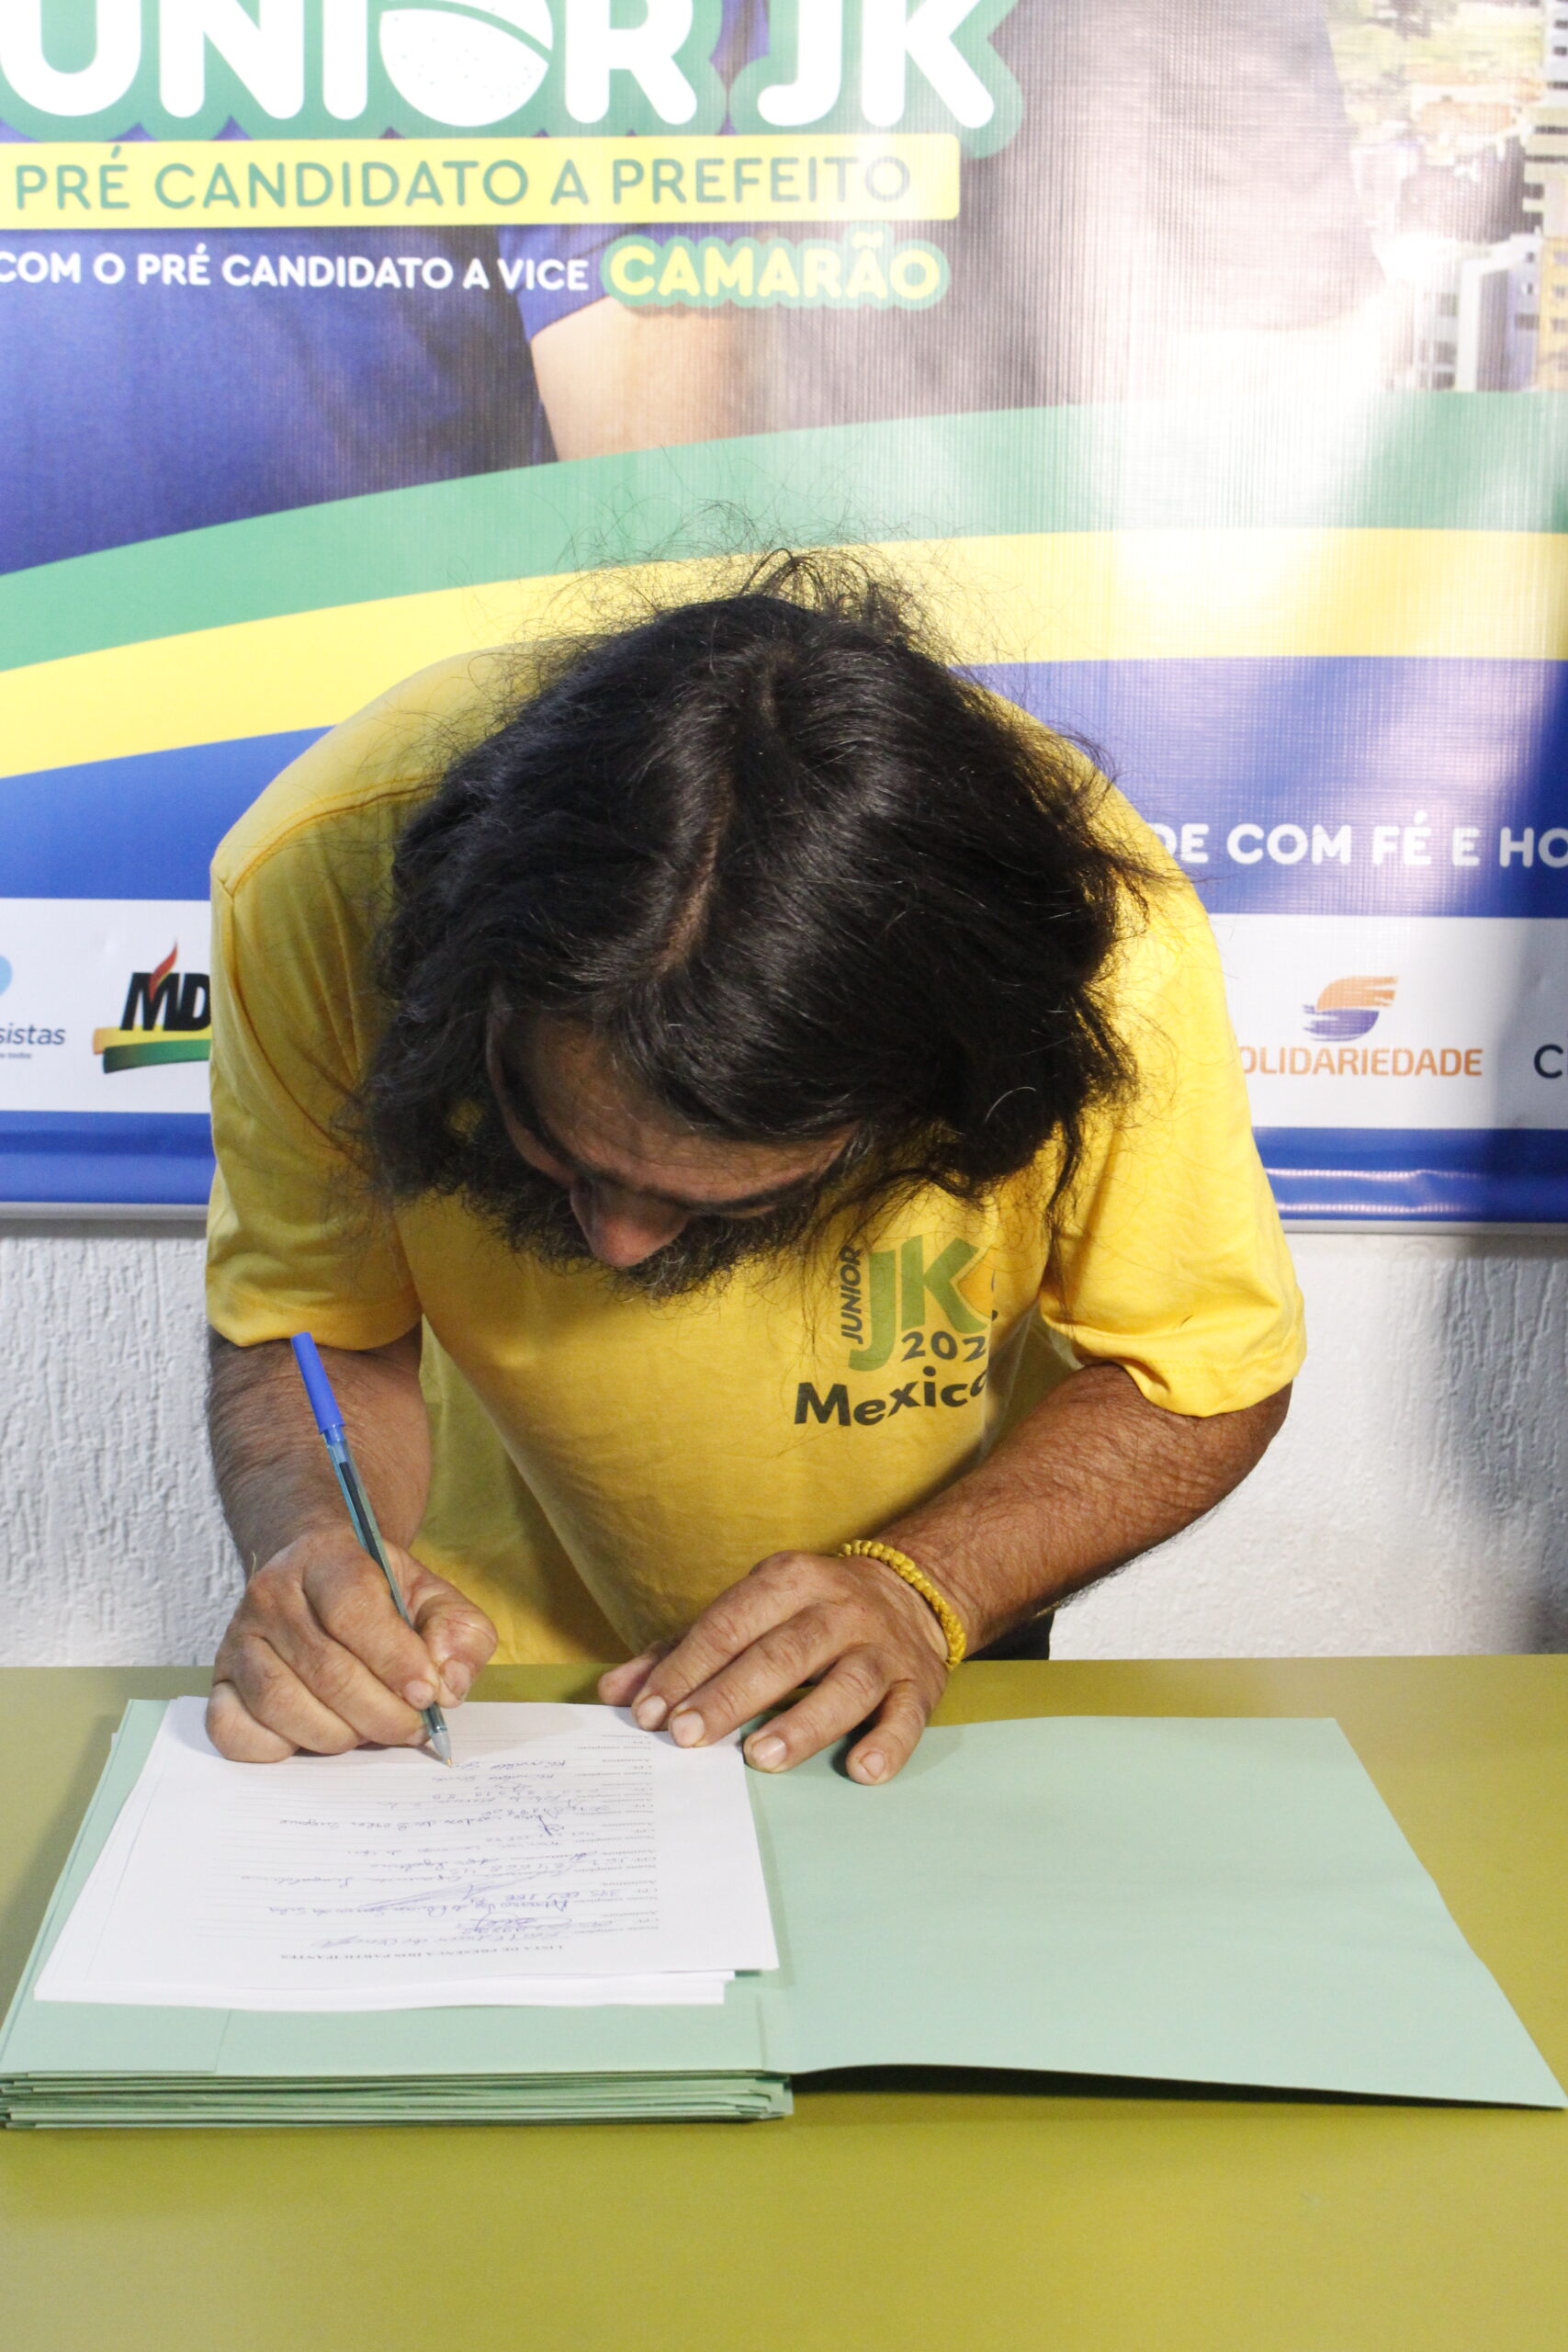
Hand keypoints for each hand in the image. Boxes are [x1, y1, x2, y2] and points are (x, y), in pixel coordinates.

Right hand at [207, 1527, 497, 1761]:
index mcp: (326, 1556)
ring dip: (337, 1733)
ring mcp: (239, 1639)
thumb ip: (459, 1634)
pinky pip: (233, 1731)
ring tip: (371, 1730)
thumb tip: (448, 1685)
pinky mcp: (221, 1682)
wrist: (319, 1577)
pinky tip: (317, 1737)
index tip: (428, 1693)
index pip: (352, 1607)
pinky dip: (279, 1749)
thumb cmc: (381, 1594)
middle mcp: (271, 1594)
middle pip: (322, 1667)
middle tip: (412, 1726)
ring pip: (279, 1703)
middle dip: (380, 1711)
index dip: (394, 1658)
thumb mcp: (433, 1596)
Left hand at [597, 1550, 951, 1785]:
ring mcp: (881, 1648)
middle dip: (731, 1696)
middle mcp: (838, 1609)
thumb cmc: (805, 1613)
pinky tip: (862, 1770)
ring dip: (804, 1721)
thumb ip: (681, 1650)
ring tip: (761, 1756)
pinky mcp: (918, 1685)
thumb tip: (616, 1694)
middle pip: (782, 1653)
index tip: (650, 1713)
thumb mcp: (747, 1611)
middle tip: (689, 1736)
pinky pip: (907, 1716)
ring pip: (846, 1683)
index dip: (686, 1669)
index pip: (728, 1625)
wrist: (910, 1592)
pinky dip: (888, 1743)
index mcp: (789, 1580)